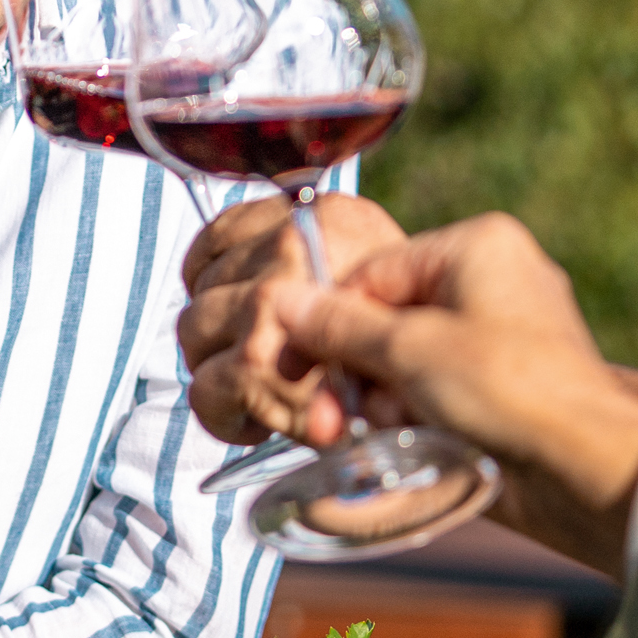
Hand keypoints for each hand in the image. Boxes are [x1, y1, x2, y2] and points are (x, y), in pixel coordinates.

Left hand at [175, 194, 406, 447]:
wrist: (443, 404)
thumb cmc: (408, 352)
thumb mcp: (365, 280)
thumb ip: (307, 259)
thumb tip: (221, 267)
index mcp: (326, 216)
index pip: (225, 231)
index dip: (220, 277)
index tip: (233, 303)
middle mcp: (294, 245)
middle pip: (204, 284)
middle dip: (218, 328)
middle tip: (253, 359)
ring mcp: (269, 299)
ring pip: (194, 331)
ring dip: (217, 367)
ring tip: (259, 388)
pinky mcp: (254, 361)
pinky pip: (202, 388)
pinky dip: (219, 413)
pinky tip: (254, 421)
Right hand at [261, 214, 637, 572]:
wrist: (586, 471)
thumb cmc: (508, 390)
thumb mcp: (409, 351)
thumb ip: (339, 326)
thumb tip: (280, 299)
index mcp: (476, 246)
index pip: (371, 273)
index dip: (330, 323)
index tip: (295, 366)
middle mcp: (491, 279)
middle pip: (386, 317)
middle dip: (354, 372)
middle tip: (330, 418)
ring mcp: (501, 334)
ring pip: (406, 358)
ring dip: (380, 400)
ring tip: (381, 433)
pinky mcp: (504, 384)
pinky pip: (435, 387)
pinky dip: (413, 414)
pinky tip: (406, 441)